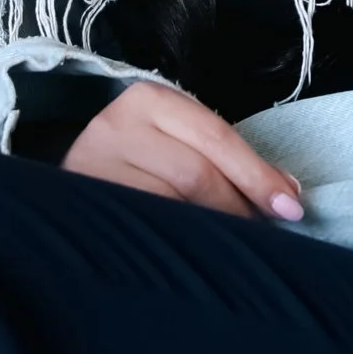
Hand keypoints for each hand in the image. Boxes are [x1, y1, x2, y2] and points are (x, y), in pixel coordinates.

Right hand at [61, 80, 303, 222]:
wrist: (61, 188)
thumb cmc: (138, 160)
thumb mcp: (179, 142)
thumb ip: (224, 159)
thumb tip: (286, 191)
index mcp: (150, 100)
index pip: (216, 137)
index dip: (257, 174)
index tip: (291, 205)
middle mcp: (117, 126)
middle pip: (196, 173)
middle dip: (239, 206)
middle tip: (264, 232)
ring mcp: (93, 167)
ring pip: (171, 205)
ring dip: (211, 229)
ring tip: (232, 244)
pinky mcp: (82, 205)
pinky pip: (144, 227)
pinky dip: (177, 242)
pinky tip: (193, 253)